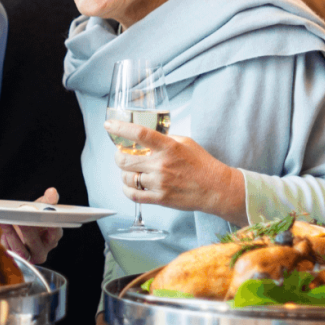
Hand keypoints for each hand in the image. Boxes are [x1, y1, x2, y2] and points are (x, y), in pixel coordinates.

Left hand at [0, 187, 63, 263]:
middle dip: (28, 230)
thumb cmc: (33, 221)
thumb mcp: (40, 209)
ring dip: (11, 234)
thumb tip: (52, 192)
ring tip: (5, 220)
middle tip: (20, 218)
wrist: (18, 232)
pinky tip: (0, 226)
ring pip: (20, 249)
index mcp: (52, 238)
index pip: (55, 233)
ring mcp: (28, 257)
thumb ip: (47, 201)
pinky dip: (4, 238)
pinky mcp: (14, 259)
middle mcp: (42, 251)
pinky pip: (8, 251)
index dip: (51, 226)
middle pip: (36, 243)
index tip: (44, 216)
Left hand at [111, 118, 245, 224]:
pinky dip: (126, 189)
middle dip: (118, 156)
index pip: (139, 134)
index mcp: (168, 147)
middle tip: (120, 154)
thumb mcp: (186, 142)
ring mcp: (159, 183)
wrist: (216, 189)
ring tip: (129, 170)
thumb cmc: (202, 164)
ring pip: (127, 177)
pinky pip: (133, 195)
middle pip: (124, 160)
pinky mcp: (160, 199)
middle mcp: (161, 165)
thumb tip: (147, 136)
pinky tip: (129, 185)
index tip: (109, 125)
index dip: (120, 128)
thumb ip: (166, 138)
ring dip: (123, 173)